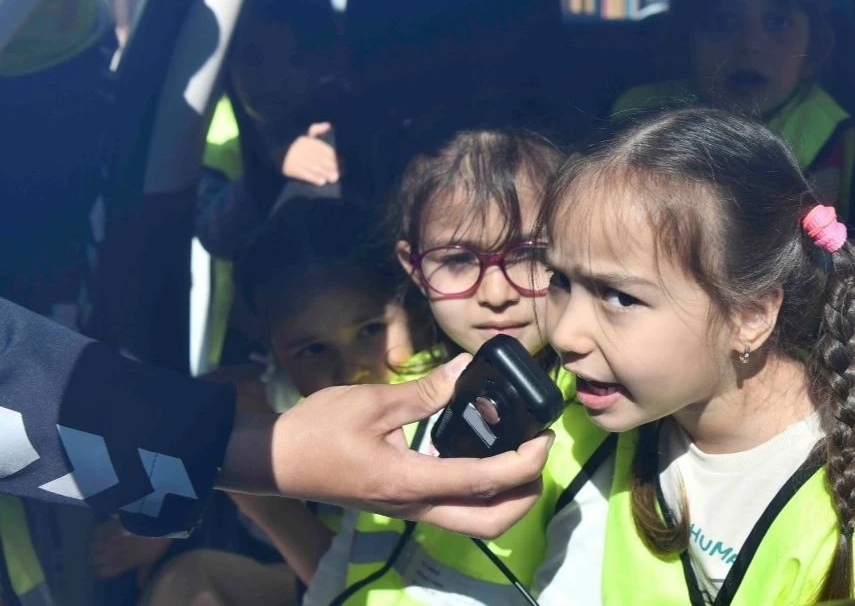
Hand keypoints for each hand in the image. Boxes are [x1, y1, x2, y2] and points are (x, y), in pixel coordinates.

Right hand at [89, 518, 170, 580]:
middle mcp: (110, 554)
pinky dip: (97, 531)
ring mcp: (108, 540)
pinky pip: (96, 531)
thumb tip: (140, 586)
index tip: (101, 568)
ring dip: (95, 544)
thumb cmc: (154, 544)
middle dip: (95, 557)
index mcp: (120, 564)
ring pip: (92, 546)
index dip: (99, 571)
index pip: (101, 573)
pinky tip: (103, 530)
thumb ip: (143, 573)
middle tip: (100, 553)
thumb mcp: (151, 561)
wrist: (154, 523)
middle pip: (93, 559)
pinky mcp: (109, 526)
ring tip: (100, 542)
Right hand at [218, 355, 554, 539]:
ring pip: (472, 521)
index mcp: (410, 481)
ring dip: (506, 498)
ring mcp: (407, 508)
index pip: (482, 481)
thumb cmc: (316, 431)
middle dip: (525, 496)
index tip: (543, 438)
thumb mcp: (371, 403)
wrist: (272, 460)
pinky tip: (481, 456)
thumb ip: (424, 391)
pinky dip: (480, 491)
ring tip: (519, 456)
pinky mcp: (400, 502)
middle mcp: (414, 505)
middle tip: (537, 455)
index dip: (522, 463)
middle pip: (488, 523)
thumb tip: (466, 370)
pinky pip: (453, 507)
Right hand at [281, 124, 339, 185]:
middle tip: (338, 174)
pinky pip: (304, 174)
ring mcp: (295, 159)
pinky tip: (321, 182)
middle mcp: (301, 149)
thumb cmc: (293, 143)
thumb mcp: (303, 133)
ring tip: (333, 178)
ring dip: (324, 174)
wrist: (273, 151)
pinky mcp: (290, 168)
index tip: (340, 164)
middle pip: (320, 159)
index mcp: (306, 140)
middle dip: (331, 167)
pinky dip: (313, 178)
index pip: (323, 149)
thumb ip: (316, 129)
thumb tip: (328, 125)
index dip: (333, 157)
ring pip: (313, 167)